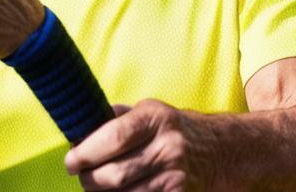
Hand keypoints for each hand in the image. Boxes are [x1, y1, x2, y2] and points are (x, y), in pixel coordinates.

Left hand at [64, 99, 215, 190]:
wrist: (224, 150)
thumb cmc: (176, 130)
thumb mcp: (151, 112)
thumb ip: (116, 118)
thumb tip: (78, 134)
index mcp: (156, 118)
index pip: (112, 138)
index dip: (85, 153)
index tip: (71, 161)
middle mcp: (168, 146)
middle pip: (113, 175)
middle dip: (89, 180)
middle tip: (83, 176)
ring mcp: (176, 176)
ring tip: (100, 187)